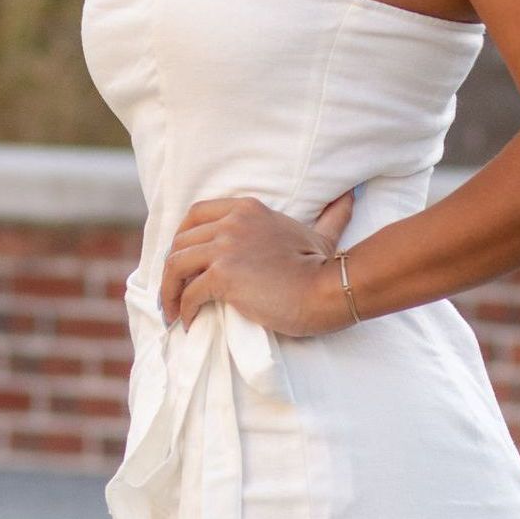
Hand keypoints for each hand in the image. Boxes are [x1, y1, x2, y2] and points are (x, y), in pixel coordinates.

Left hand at [160, 189, 357, 338]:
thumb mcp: (320, 234)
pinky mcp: (224, 276)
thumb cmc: (324, 267)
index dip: (181, 237)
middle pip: (181, 241)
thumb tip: (350, 196)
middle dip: (170, 268)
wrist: (328, 289)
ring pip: (176, 265)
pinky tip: (188, 322)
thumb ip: (330, 214)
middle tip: (172, 292)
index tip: (181, 261)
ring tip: (172, 311)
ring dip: (169, 291)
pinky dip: (184, 310)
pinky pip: (189, 293)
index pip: (196, 214)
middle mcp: (232, 222)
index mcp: (247, 209)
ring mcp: (226, 247)